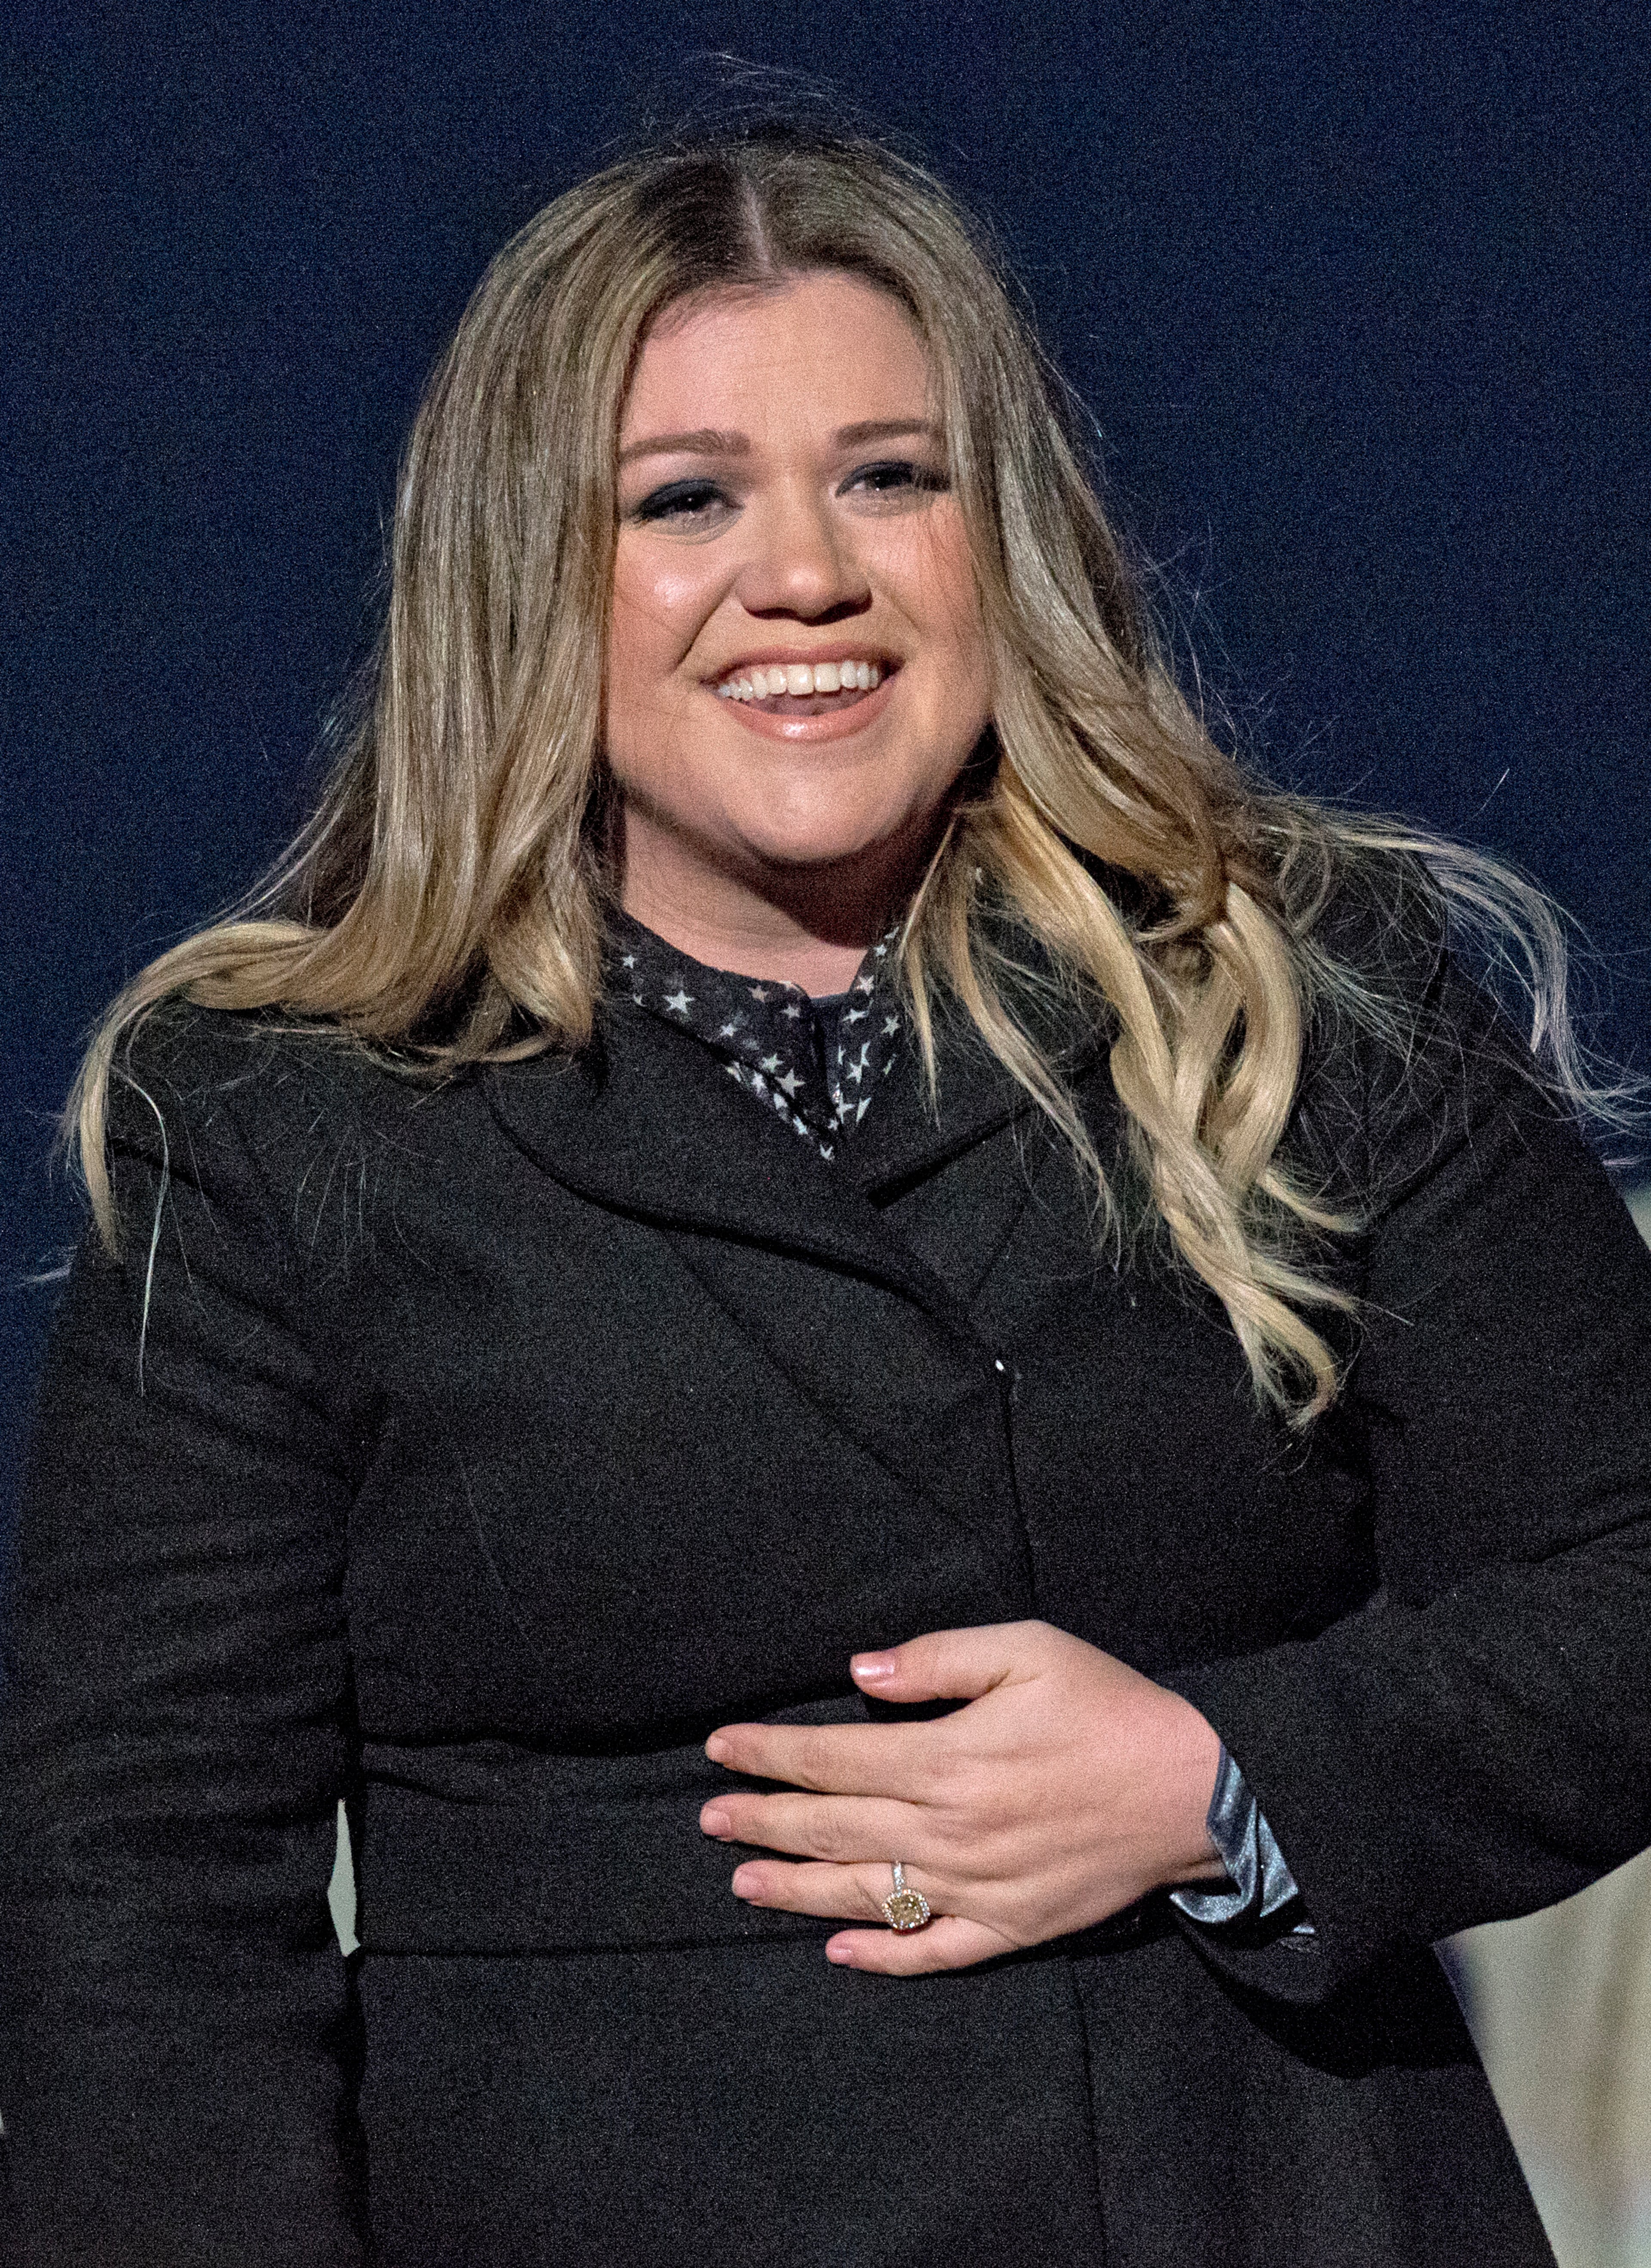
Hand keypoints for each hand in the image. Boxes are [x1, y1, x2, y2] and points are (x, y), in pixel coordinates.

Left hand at [699, 1620, 1226, 1973]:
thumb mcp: (1029, 1649)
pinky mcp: (1014, 1927)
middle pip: (834, 1829)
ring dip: (795, 1888)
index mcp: (948, 1759)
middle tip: (709, 1819)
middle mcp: (951, 1831)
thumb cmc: (1110, 1706)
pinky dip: (881, 1955)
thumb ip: (938, 1659)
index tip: (721, 1749)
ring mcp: (979, 1888)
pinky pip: (933, 1952)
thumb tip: (859, 1673)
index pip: (832, 1758)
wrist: (1198, 1788)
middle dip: (763, 1821)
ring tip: (741, 1881)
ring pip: (865, 1894)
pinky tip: (837, 1950)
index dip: (770, 1755)